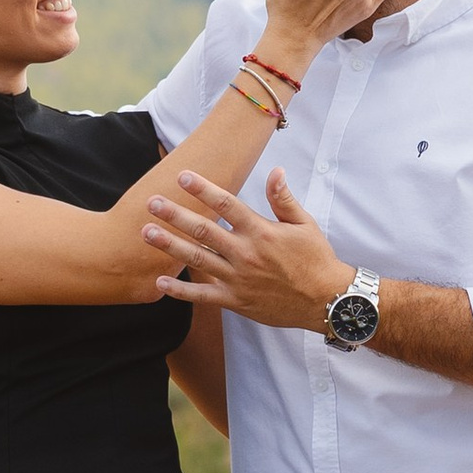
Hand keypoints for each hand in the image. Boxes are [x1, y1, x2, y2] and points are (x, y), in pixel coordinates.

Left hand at [145, 165, 350, 331]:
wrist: (325, 300)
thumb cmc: (315, 259)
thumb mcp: (304, 225)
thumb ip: (283, 199)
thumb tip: (275, 171)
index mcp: (261, 231)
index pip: (227, 204)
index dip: (203, 189)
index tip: (182, 176)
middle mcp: (245, 253)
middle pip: (203, 230)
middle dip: (175, 215)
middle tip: (151, 203)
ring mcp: (238, 279)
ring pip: (197, 259)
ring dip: (170, 246)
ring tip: (146, 233)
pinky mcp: (236, 301)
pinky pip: (203, 296)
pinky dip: (181, 291)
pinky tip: (160, 282)